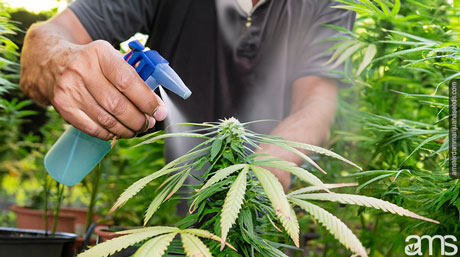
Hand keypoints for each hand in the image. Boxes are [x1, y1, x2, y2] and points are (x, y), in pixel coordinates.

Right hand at [22, 39, 166, 139]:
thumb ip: (134, 77)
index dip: (147, 101)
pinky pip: (92, 127)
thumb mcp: (111, 58)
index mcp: (100, 53)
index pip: (128, 81)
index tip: (159, 111)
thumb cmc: (92, 63)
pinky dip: (109, 134)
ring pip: (106, 119)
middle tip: (148, 124)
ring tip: (136, 129)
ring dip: (126, 129)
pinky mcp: (62, 106)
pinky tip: (117, 132)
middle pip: (118, 105)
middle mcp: (82, 70)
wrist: (52, 62)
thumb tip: (157, 106)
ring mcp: (70, 89)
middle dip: (138, 119)